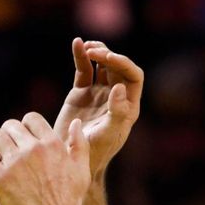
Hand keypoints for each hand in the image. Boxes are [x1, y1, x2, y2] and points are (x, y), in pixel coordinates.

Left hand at [0, 113, 92, 204]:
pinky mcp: (0, 179)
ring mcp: (16, 162)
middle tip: (2, 152)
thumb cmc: (70, 203)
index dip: (22, 127)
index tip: (19, 142)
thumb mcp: (81, 170)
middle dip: (5, 137)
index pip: (31, 118)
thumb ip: (79, 144)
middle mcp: (33, 148)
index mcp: (52, 144)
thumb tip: (75, 123)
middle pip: (10, 126)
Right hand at [53, 38, 142, 176]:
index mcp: (129, 106)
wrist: (72, 159)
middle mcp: (116, 96)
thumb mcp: (108, 135)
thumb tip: (119, 88)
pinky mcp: (81, 93)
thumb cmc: (95, 153)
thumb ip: (117, 112)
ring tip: (87, 46)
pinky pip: (84, 70)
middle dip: (108, 55)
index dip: (123, 63)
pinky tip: (77, 44)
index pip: (133, 76)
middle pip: (117, 66)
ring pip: (101, 65)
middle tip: (95, 51)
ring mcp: (98, 93)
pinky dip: (81, 56)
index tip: (108, 58)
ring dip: (96, 51)